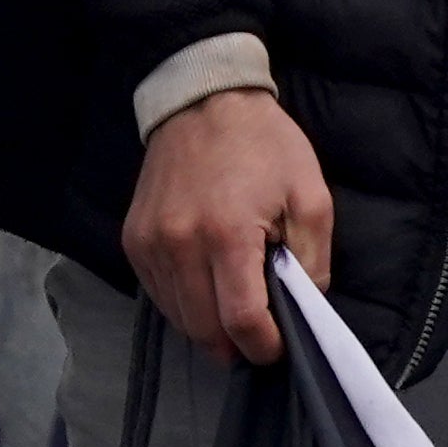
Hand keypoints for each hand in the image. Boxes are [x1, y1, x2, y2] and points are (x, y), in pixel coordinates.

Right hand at [125, 86, 330, 362]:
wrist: (204, 100)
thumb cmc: (265, 145)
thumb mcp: (312, 195)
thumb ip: (313, 259)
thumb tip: (303, 305)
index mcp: (228, 234)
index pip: (240, 321)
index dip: (263, 346)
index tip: (278, 346)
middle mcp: (180, 244)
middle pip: (204, 330)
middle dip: (236, 345)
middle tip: (258, 334)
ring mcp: (150, 244)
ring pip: (179, 318)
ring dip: (209, 327)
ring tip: (233, 307)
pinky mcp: (133, 240)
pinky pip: (159, 294)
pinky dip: (184, 304)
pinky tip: (206, 286)